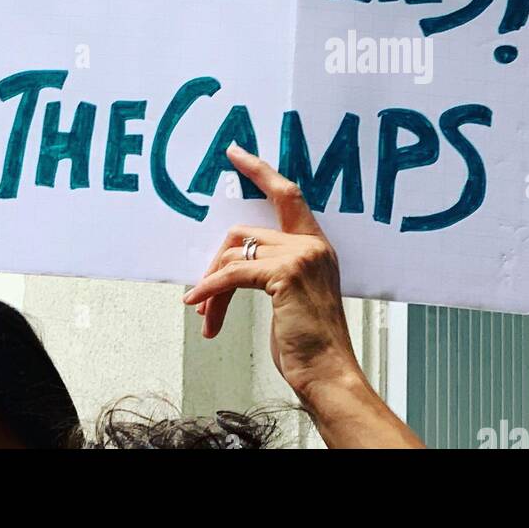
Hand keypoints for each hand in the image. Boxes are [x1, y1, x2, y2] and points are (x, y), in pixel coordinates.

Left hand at [183, 145, 357, 407]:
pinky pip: (231, 275)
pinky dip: (209, 291)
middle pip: (242, 233)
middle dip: (215, 264)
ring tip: (205, 315)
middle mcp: (311, 245)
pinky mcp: (285, 274)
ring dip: (211, 287)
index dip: (259, 171)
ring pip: (233, 254)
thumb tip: (228, 267)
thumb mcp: (292, 299)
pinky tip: (199, 307)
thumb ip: (272, 273)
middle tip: (201, 296)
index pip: (287, 194)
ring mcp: (300, 256)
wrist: (329, 375)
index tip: (235, 152)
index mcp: (316, 245)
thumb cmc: (309, 345)